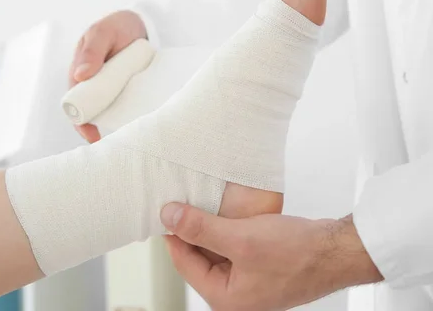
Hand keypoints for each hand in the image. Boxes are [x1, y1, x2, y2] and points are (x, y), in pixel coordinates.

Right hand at [69, 10, 146, 142]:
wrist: (139, 23)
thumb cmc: (116, 27)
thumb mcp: (102, 33)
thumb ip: (92, 51)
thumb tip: (80, 77)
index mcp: (79, 75)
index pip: (75, 104)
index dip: (80, 123)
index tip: (91, 136)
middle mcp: (93, 86)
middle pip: (92, 114)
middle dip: (98, 131)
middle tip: (113, 146)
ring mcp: (111, 90)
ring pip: (109, 114)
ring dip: (116, 127)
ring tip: (128, 142)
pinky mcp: (127, 91)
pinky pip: (126, 108)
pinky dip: (130, 118)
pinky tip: (140, 128)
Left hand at [160, 204, 382, 310]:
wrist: (337, 250)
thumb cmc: (298, 253)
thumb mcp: (240, 238)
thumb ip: (201, 228)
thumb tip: (169, 217)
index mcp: (226, 299)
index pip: (184, 263)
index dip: (173, 234)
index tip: (166, 211)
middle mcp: (236, 295)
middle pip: (199, 258)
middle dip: (192, 231)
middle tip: (183, 203)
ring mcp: (249, 282)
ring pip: (216, 251)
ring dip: (210, 229)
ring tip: (204, 205)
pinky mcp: (260, 268)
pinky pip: (234, 248)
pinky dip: (228, 231)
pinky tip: (228, 214)